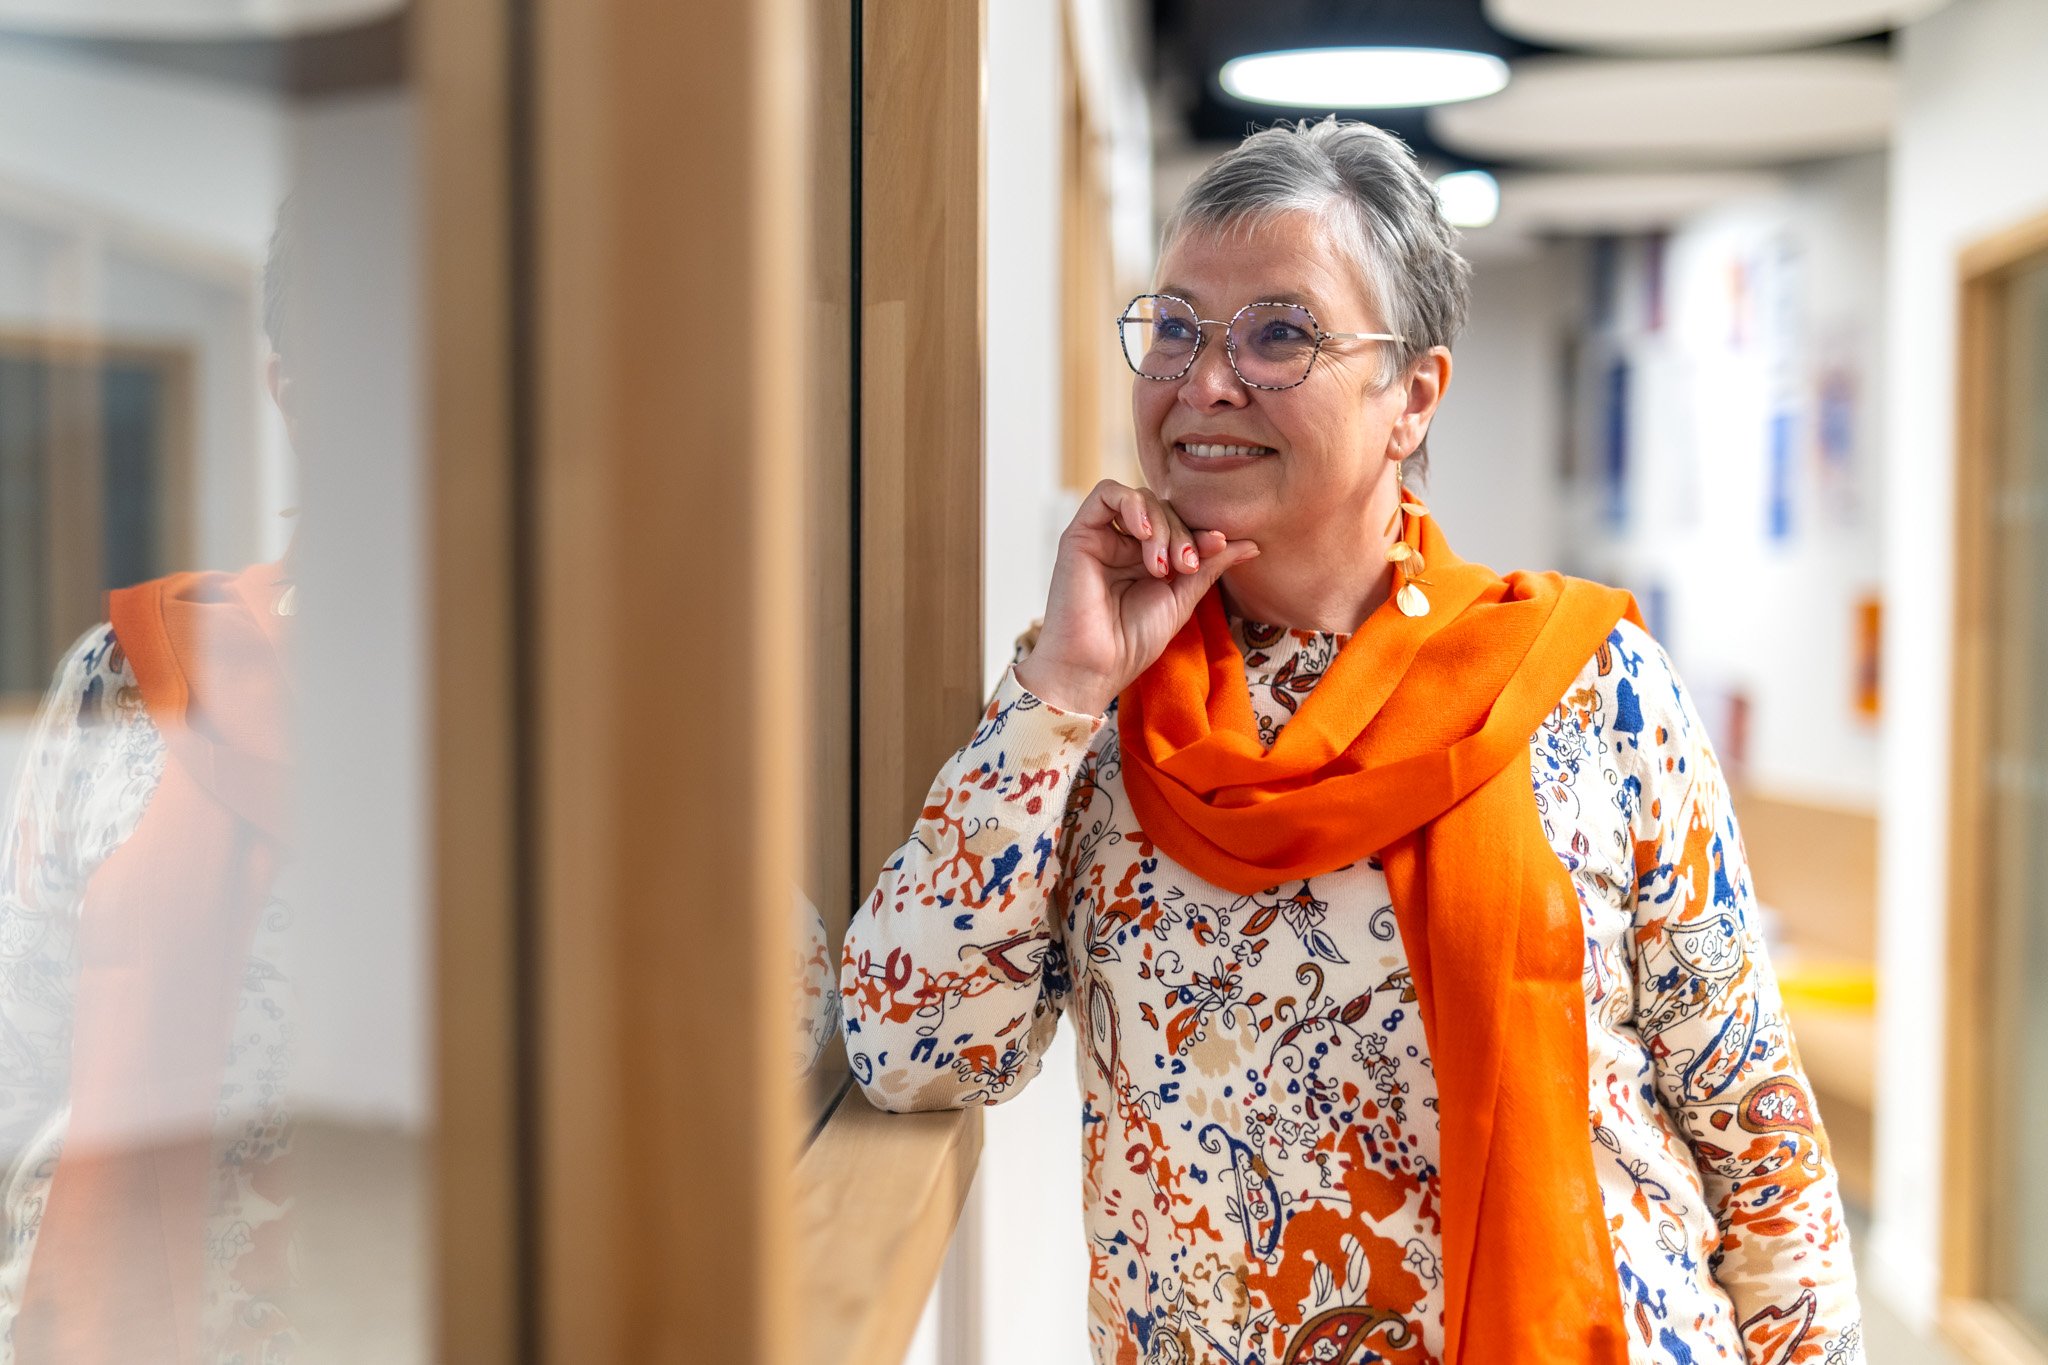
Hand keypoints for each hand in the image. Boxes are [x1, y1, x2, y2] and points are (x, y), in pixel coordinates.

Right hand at [1013, 479, 1259, 715]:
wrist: (1097, 666)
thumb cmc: (1134, 641)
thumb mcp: (1183, 598)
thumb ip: (1211, 565)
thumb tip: (1251, 544)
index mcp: (1146, 558)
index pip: (1180, 523)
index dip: (1200, 531)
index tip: (1218, 547)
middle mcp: (1123, 544)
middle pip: (1163, 509)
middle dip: (1182, 533)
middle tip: (1185, 567)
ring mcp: (1101, 538)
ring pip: (1140, 499)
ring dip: (1162, 524)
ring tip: (1163, 563)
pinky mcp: (1079, 534)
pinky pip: (1106, 493)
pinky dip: (1132, 504)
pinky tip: (1144, 532)